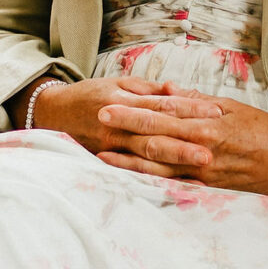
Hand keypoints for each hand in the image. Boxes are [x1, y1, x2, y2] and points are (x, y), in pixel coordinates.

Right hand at [13, 74, 220, 170]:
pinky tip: (175, 185)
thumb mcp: (118, 84)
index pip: (162, 105)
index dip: (190, 109)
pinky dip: (155, 178)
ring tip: (199, 169)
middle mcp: (117, 126)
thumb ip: (148, 90)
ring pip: (146, 156)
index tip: (216, 113)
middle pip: (156, 135)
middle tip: (212, 150)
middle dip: (185, 144)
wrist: (51, 113)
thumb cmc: (89, 95)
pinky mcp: (105, 162)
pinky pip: (133, 172)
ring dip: (174, 163)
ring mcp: (110, 147)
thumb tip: (177, 91)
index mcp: (124, 101)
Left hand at [95, 79, 267, 197]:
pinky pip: (173, 185)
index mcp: (208, 124)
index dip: (135, 110)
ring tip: (102, 154)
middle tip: (99, 120)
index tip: (110, 103)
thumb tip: (164, 90)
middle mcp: (203, 148)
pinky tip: (131, 181)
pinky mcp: (207, 189)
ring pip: (159, 166)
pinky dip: (150, 182)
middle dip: (125, 129)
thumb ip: (195, 100)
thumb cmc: (261, 130)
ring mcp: (203, 172)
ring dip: (129, 161)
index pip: (164, 114)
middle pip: (156, 138)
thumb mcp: (232, 107)